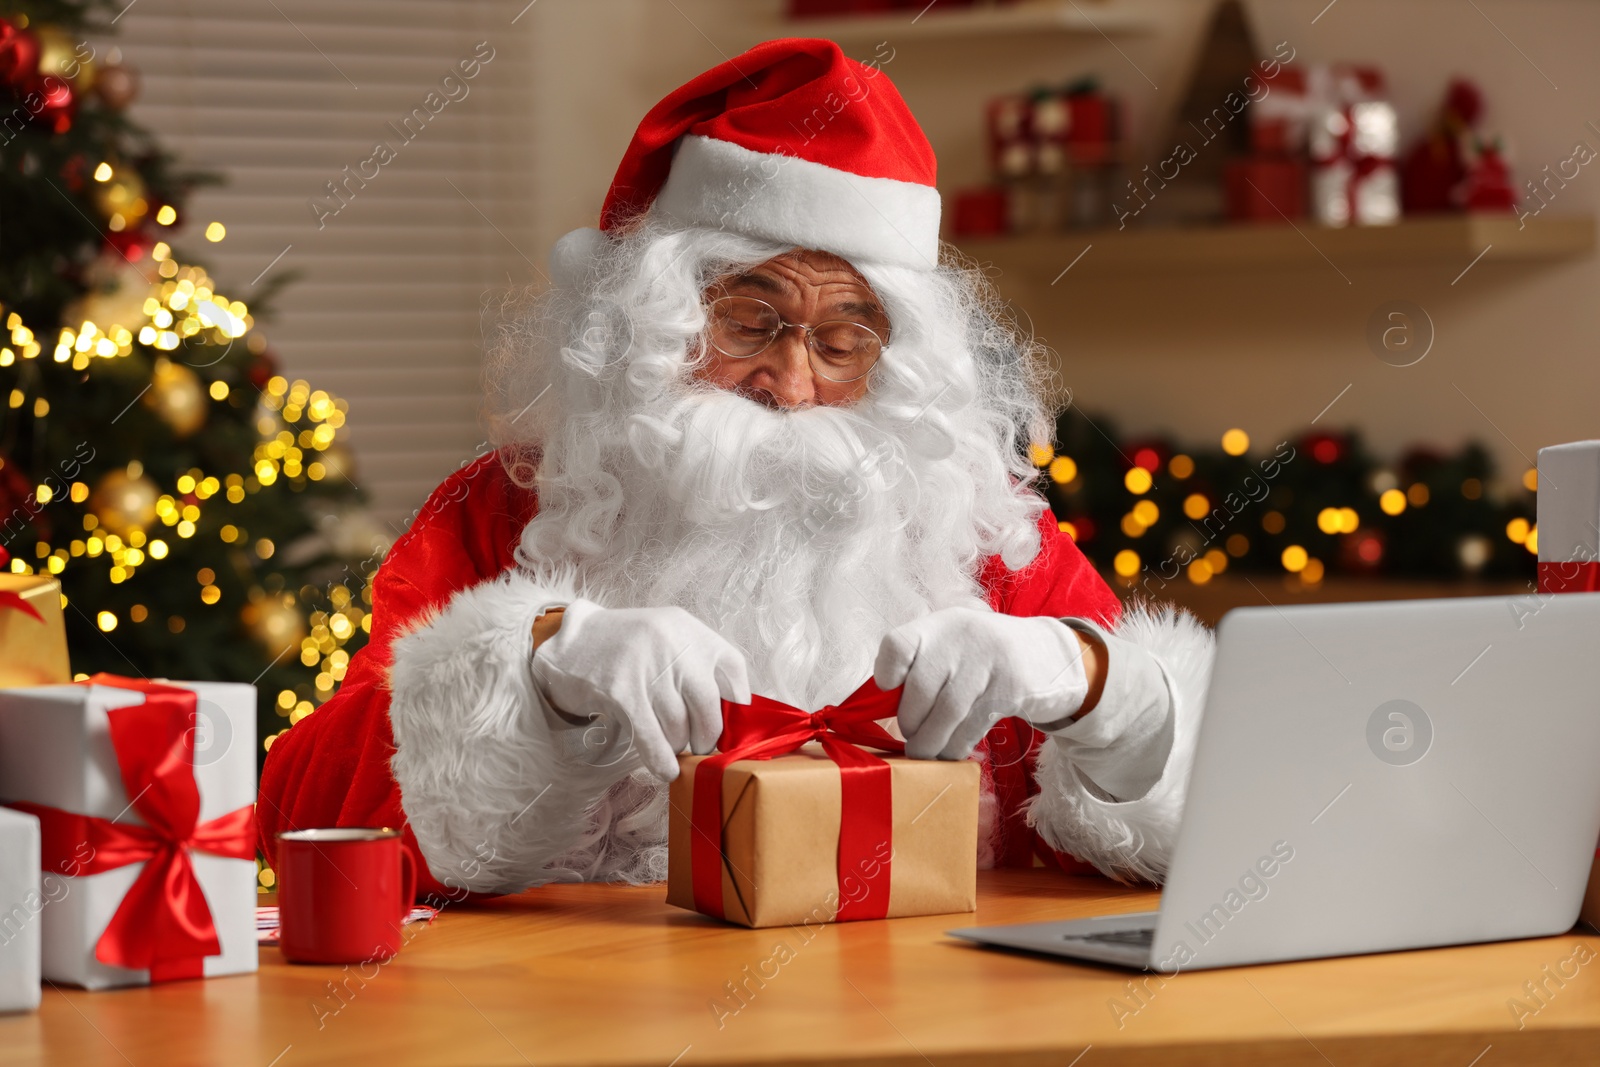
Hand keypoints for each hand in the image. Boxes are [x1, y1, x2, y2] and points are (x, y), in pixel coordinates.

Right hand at [530, 599, 750, 780]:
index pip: (732, 668)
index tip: (732, 725)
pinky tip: (665, 769)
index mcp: (689, 629)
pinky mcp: (622, 693)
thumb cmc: (627, 648)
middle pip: (709, 705)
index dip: (737, 703)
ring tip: (673, 748)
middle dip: (708, 735)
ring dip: (679, 746)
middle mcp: (673, 644)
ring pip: (679, 725)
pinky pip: (653, 738)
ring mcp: (647, 668)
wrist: (570, 643)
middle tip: (700, 746)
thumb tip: (732, 714)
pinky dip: (662, 760)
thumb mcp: (667, 638)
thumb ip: (697, 665)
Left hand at [873, 608, 1103, 760]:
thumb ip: (920, 665)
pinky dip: (957, 746)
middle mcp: (961, 638)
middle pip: (920, 690)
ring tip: (925, 753)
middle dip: (910, 723)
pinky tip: (952, 752)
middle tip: (912, 737)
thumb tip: (881, 705)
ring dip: (930, 743)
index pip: (898, 644)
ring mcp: (988, 662)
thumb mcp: (953, 646)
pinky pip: (973, 726)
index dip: (887, 672)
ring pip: (947, 714)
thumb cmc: (983, 657)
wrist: (1048, 655)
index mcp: (939, 626)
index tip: (889, 689)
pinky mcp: (1010, 689)